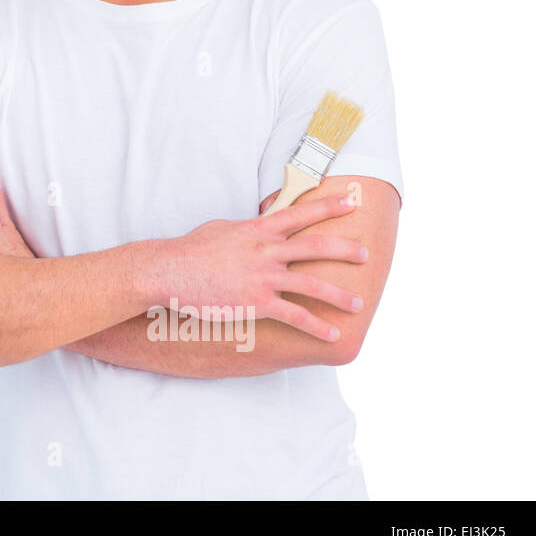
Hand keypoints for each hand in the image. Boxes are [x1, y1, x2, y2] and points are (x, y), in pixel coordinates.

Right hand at [160, 194, 367, 342]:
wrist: (169, 271)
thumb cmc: (189, 250)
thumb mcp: (220, 228)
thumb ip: (244, 228)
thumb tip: (254, 224)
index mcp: (258, 229)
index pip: (300, 213)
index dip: (328, 207)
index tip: (351, 201)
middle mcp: (266, 250)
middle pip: (316, 246)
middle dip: (345, 249)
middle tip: (366, 254)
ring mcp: (263, 276)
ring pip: (312, 284)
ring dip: (339, 295)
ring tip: (358, 304)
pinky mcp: (257, 302)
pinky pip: (295, 315)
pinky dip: (317, 326)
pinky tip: (332, 334)